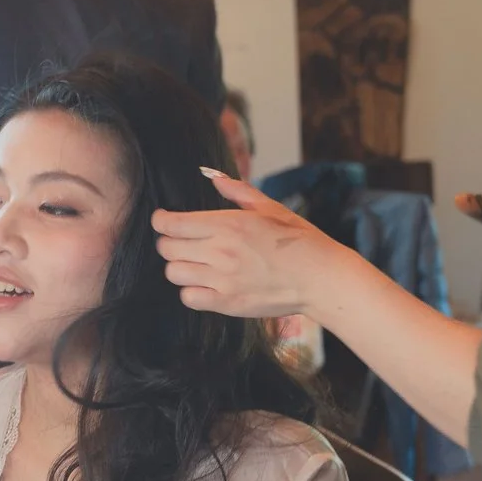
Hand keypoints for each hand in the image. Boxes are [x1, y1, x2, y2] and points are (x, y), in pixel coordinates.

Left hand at [154, 170, 348, 319]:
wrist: (320, 278)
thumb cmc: (299, 241)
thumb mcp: (271, 208)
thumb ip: (238, 191)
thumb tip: (213, 177)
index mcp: (229, 224)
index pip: (172, 224)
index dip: (161, 221)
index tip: (163, 220)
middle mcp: (221, 251)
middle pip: (167, 248)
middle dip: (168, 242)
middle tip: (180, 242)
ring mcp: (223, 280)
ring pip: (174, 273)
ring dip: (179, 267)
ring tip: (193, 264)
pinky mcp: (228, 303)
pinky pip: (188, 298)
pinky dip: (190, 291)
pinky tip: (204, 284)